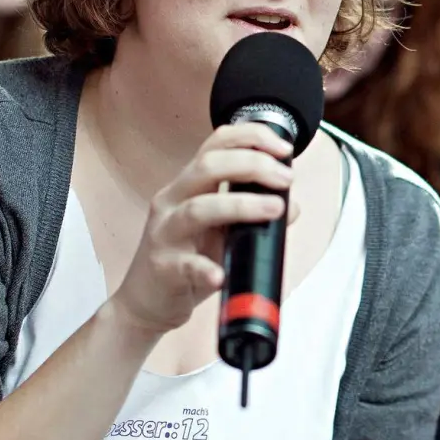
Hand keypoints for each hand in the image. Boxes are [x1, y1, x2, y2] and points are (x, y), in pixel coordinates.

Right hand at [109, 123, 294, 336]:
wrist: (147, 302)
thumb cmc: (186, 259)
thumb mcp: (222, 230)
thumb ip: (252, 212)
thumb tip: (292, 206)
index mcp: (188, 185)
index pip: (216, 144)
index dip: (251, 137)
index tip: (284, 149)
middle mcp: (172, 201)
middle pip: (207, 166)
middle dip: (252, 165)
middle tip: (286, 179)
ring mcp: (164, 234)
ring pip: (198, 209)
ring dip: (241, 205)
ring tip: (275, 209)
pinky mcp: (163, 268)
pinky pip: (185, 265)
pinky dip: (205, 268)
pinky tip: (221, 274)